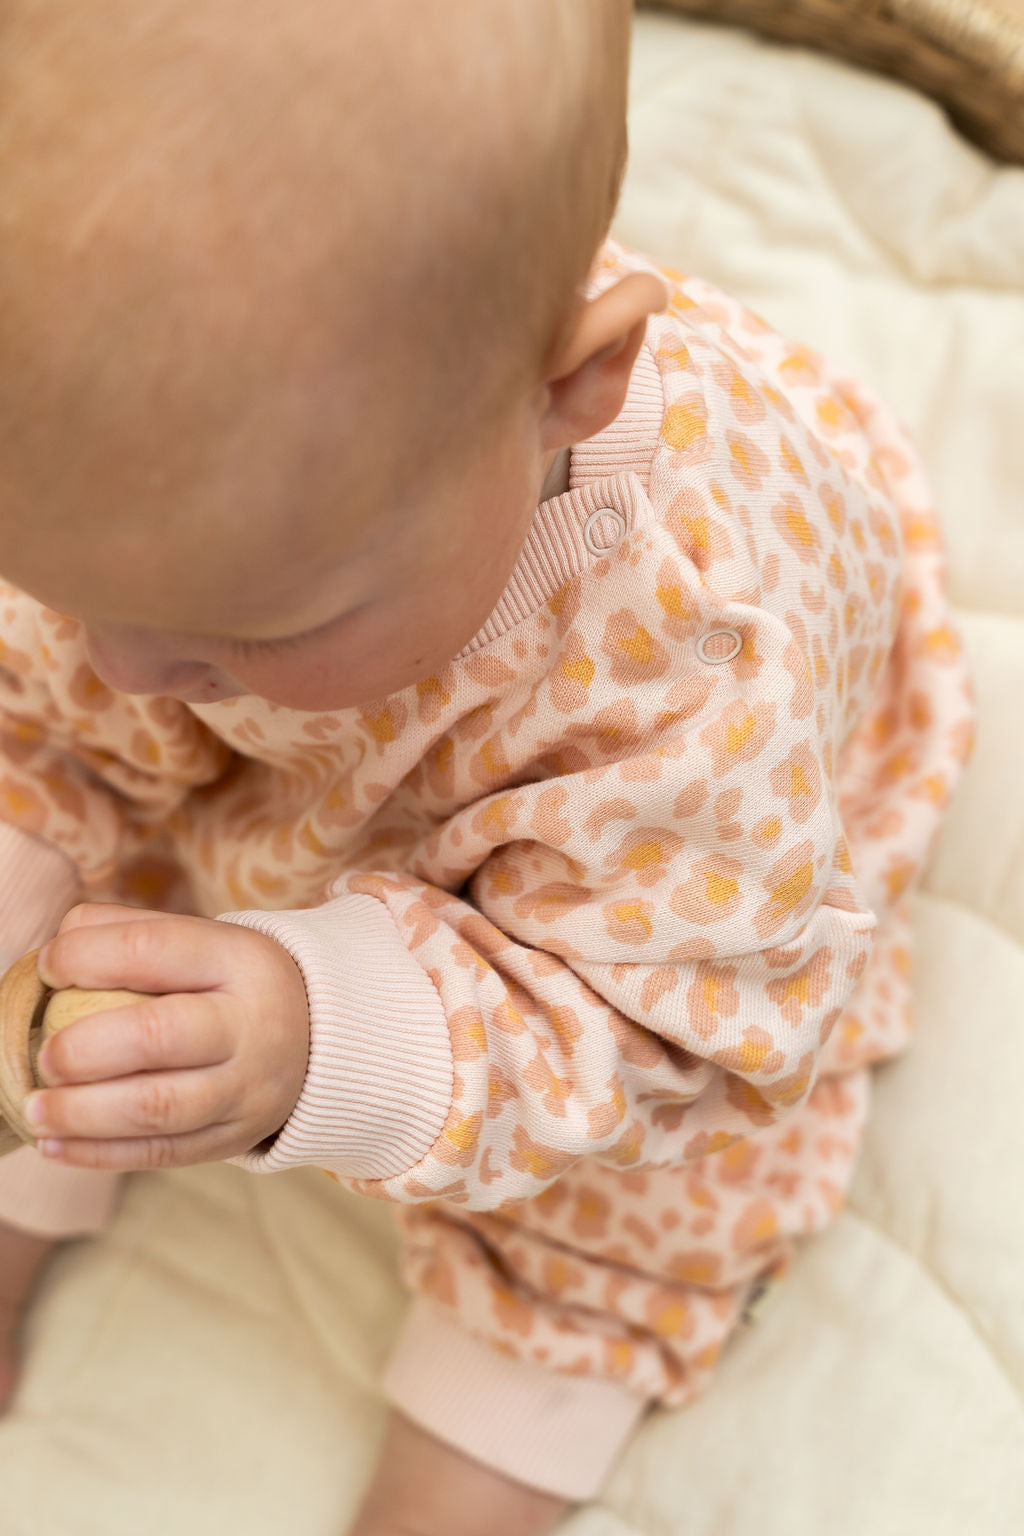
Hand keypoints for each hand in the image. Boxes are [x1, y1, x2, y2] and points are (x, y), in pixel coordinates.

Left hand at [25, 903, 309, 1170]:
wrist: (320, 1037)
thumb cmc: (230, 983)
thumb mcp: (201, 941)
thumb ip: (125, 931)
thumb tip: (51, 953)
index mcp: (239, 959)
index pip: (153, 948)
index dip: (87, 956)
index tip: (49, 967)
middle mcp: (251, 1023)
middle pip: (158, 1035)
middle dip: (86, 1048)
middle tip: (44, 1055)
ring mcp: (248, 1087)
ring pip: (158, 1107)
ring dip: (83, 1112)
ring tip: (36, 1109)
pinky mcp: (236, 1136)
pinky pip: (162, 1154)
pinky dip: (100, 1154)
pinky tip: (55, 1144)